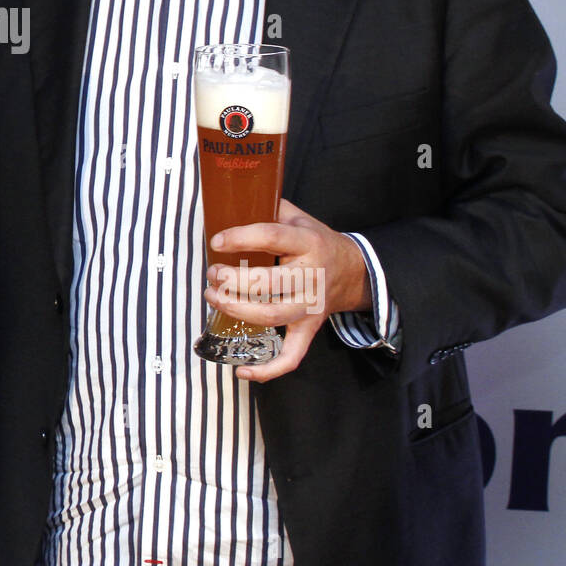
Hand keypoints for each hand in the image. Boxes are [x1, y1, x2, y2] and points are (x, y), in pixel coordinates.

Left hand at [203, 199, 371, 382]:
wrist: (353, 271)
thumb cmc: (314, 241)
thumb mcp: (298, 217)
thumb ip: (268, 206)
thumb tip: (229, 195)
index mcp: (308, 243)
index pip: (272, 237)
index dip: (241, 238)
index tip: (217, 239)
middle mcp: (311, 276)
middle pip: (267, 283)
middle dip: (232, 280)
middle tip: (212, 273)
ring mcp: (310, 306)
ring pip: (271, 316)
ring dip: (236, 311)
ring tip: (213, 297)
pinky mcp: (309, 329)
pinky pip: (292, 356)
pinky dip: (267, 369)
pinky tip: (241, 369)